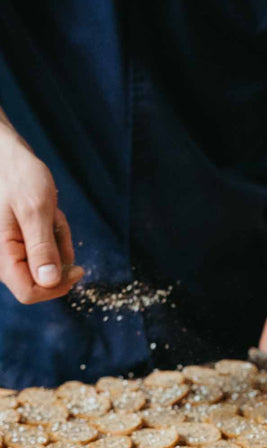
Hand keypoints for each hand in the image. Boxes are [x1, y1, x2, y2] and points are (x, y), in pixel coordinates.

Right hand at [0, 121, 82, 303]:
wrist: (6, 154)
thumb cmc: (17, 176)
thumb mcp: (35, 210)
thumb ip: (41, 247)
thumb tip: (49, 281)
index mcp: (2, 252)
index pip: (28, 292)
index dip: (55, 288)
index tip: (77, 269)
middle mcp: (4, 256)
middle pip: (42, 279)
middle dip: (58, 254)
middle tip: (56, 222)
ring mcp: (12, 249)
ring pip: (48, 262)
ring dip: (58, 239)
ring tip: (51, 212)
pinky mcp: (21, 241)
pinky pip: (47, 247)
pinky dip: (55, 232)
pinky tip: (50, 212)